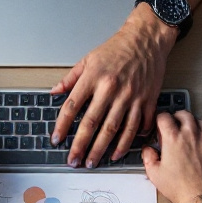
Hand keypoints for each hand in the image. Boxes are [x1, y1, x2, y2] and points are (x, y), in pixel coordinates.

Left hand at [51, 6, 175, 167]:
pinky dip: (127, 142)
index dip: (62, 125)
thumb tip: (54, 92)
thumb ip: (70, 78)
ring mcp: (131, 96)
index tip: (57, 139)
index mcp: (94, 77)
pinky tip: (118, 152)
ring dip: (102, 149)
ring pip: (115, 130)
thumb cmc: (117, 48)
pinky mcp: (147, 101)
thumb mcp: (89, 59)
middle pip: (93, 123)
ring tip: (93, 162)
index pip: (73, 106)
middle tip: (74, 160)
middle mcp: (112, 89)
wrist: (146, 40)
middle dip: (81, 145)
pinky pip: (137, 126)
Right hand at [141, 111, 201, 202]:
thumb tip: (148, 150)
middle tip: (176, 123)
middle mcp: (192, 136)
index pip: (165, 117)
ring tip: (191, 133)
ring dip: (195, 125)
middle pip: (185, 114)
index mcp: (174, 139)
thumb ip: (148, 157)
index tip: (161, 123)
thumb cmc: (182, 188)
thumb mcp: (155, 174)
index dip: (160, 119)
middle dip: (178, 116)